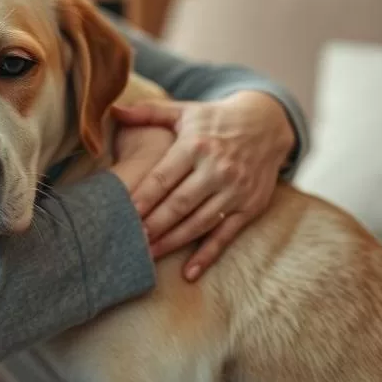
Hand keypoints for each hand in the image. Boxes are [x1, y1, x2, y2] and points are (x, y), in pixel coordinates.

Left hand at [111, 92, 295, 281]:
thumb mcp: (185, 111)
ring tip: (148, 256)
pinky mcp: (249, 207)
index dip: (143, 196)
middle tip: (131, 241)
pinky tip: (189, 273)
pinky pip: (225, 235)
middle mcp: (216, 169)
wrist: (267, 124)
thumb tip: (114, 108)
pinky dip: (207, 256)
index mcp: (195, 145)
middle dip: (154, 225)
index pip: (163, 177)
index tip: (124, 212)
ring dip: (173, 242)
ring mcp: (234, 190)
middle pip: (179, 204)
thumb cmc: (215, 120)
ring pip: (199, 223)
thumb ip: (148, 113)